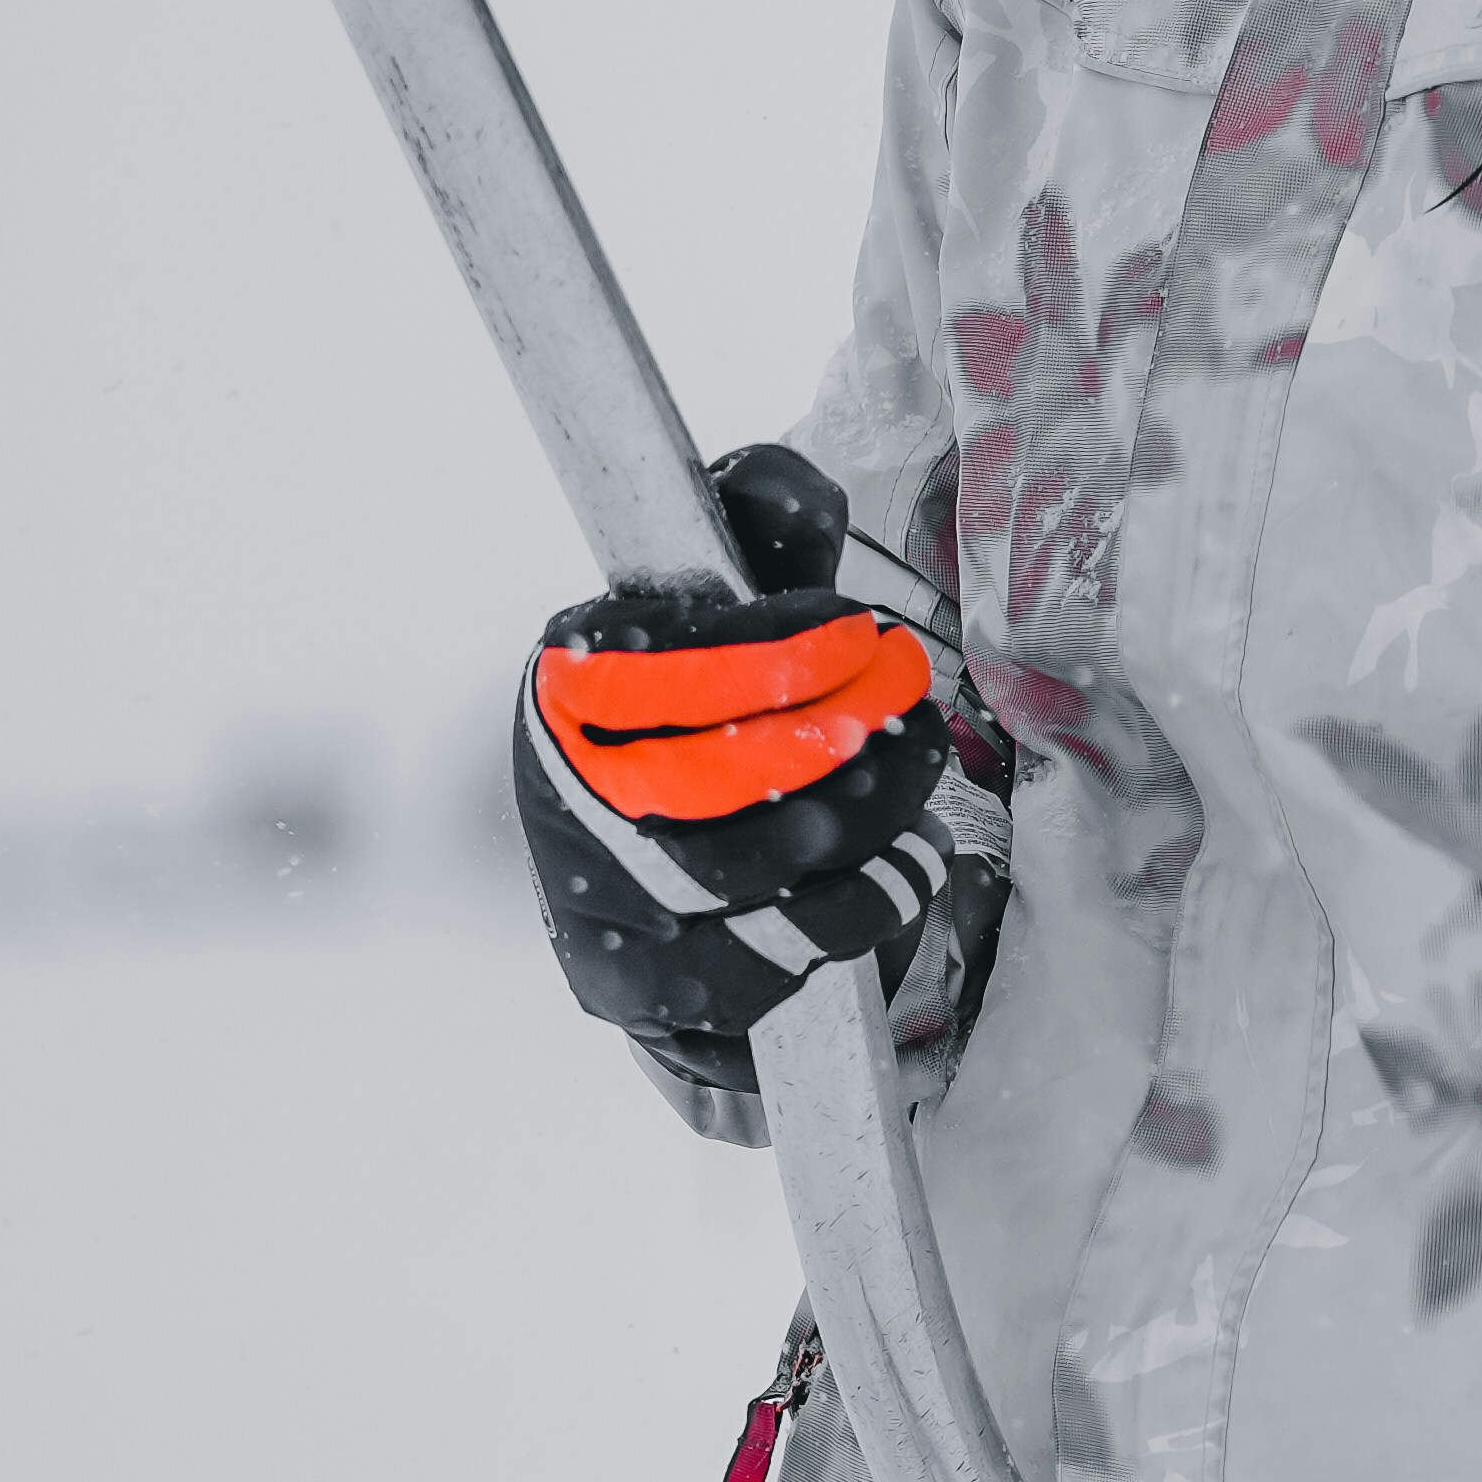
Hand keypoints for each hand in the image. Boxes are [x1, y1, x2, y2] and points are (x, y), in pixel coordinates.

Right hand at [514, 445, 956, 1088]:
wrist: (671, 896)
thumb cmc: (714, 727)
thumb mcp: (741, 617)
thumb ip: (768, 542)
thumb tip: (791, 488)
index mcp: (570, 683)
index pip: (652, 659)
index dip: (768, 646)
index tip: (861, 630)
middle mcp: (560, 794)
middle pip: (706, 768)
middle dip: (839, 730)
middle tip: (913, 700)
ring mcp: (592, 902)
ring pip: (741, 871)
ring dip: (860, 826)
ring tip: (920, 787)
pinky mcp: (633, 993)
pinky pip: (756, 969)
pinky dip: (849, 917)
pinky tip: (901, 873)